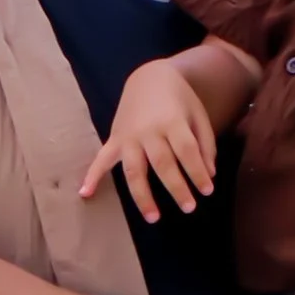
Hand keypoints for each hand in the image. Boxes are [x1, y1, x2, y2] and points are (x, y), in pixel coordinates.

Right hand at [79, 60, 216, 222]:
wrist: (149, 77)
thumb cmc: (180, 99)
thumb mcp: (199, 116)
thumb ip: (205, 145)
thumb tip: (210, 174)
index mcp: (173, 121)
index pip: (186, 151)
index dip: (197, 172)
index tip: (207, 191)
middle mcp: (148, 130)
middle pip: (162, 164)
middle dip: (176, 188)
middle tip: (189, 208)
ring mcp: (128, 136)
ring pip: (133, 170)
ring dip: (142, 196)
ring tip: (153, 218)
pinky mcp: (114, 139)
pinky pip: (101, 159)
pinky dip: (92, 176)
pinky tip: (85, 194)